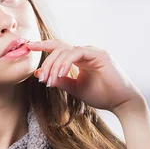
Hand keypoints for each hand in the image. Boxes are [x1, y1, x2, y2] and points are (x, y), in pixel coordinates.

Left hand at [27, 39, 144, 112]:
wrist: (121, 102)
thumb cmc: (101, 95)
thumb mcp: (74, 88)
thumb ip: (59, 80)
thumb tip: (39, 75)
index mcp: (79, 58)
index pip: (59, 48)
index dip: (43, 46)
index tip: (29, 46)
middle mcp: (85, 52)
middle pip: (59, 49)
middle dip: (46, 62)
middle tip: (41, 79)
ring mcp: (92, 51)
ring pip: (66, 51)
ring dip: (54, 66)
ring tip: (49, 81)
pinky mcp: (99, 54)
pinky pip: (76, 53)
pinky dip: (66, 62)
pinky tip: (60, 74)